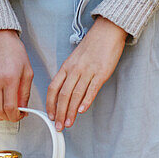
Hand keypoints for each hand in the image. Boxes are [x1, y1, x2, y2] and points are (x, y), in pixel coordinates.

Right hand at [0, 29, 32, 122]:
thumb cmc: (13, 51)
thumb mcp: (27, 70)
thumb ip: (25, 91)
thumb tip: (23, 107)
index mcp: (10, 79)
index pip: (10, 107)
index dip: (16, 116)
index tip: (21, 115)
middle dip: (8, 118)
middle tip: (15, 114)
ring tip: (6, 111)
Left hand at [47, 16, 126, 131]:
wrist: (107, 31)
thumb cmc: (93, 45)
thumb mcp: (75, 58)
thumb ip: (70, 74)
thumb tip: (66, 92)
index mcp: (66, 66)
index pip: (53, 88)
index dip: (50, 104)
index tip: (51, 115)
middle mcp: (75, 69)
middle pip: (63, 95)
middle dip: (60, 113)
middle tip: (59, 126)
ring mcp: (88, 71)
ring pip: (76, 95)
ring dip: (71, 111)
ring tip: (69, 123)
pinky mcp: (101, 73)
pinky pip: (92, 89)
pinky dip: (86, 101)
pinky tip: (83, 110)